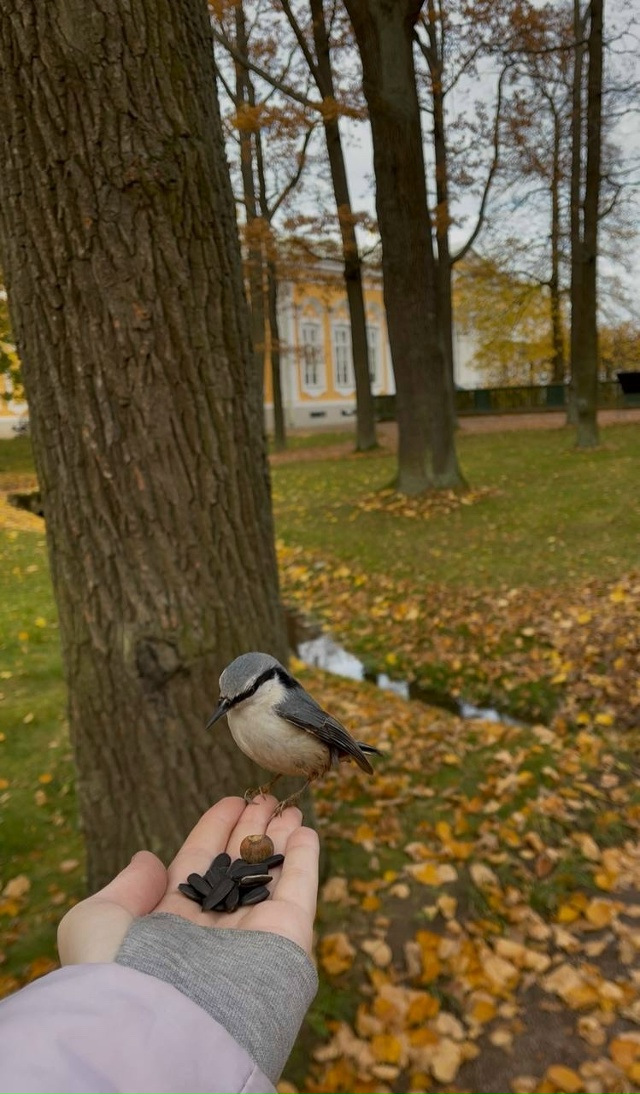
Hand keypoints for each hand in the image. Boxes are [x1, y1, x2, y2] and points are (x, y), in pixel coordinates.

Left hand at [58, 796, 318, 963]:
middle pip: (240, 865)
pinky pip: (299, 890)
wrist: (163, 1026)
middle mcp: (214, 927)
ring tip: (291, 806)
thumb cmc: (118, 975)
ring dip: (282, 838)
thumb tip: (146, 859)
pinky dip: (305, 860)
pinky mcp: (286, 939)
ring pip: (272, 874)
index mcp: (171, 923)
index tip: (233, 801)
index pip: (199, 862)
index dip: (216, 829)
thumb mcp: (96, 921)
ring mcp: (253, 934)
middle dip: (253, 831)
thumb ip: (125, 887)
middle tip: (269, 797)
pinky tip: (305, 831)